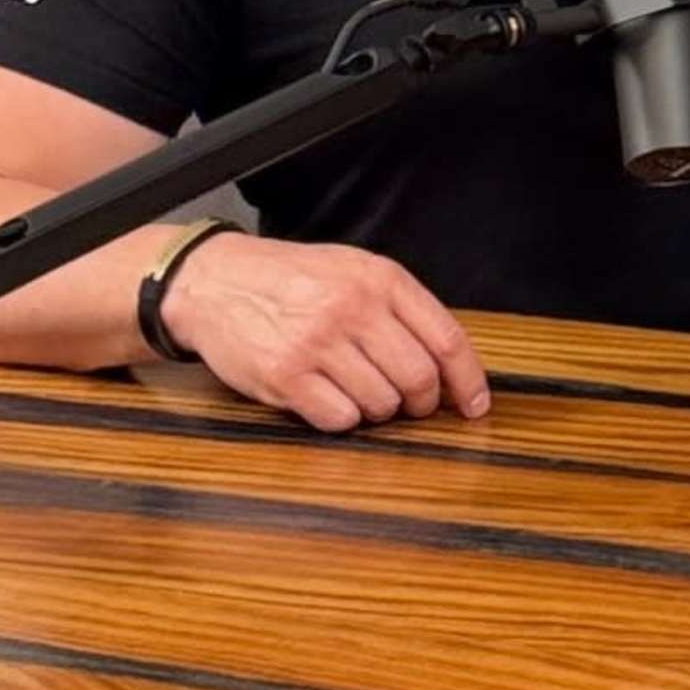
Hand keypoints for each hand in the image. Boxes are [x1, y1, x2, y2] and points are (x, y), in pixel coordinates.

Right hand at [162, 237, 490, 437]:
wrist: (214, 281)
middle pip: (419, 379)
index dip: (468, 381)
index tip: (475, 406)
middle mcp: (353, 308)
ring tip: (353, 389)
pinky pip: (340, 420)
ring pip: (382, 404)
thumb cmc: (289, 279)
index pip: (446, 339)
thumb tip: (450, 363)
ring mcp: (318, 343)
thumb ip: (400, 308)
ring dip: (377, 410)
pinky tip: (324, 397)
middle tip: (408, 403)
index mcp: (379, 279)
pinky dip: (341, 418)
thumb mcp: (352, 270)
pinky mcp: (286, 376)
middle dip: (421, 402)